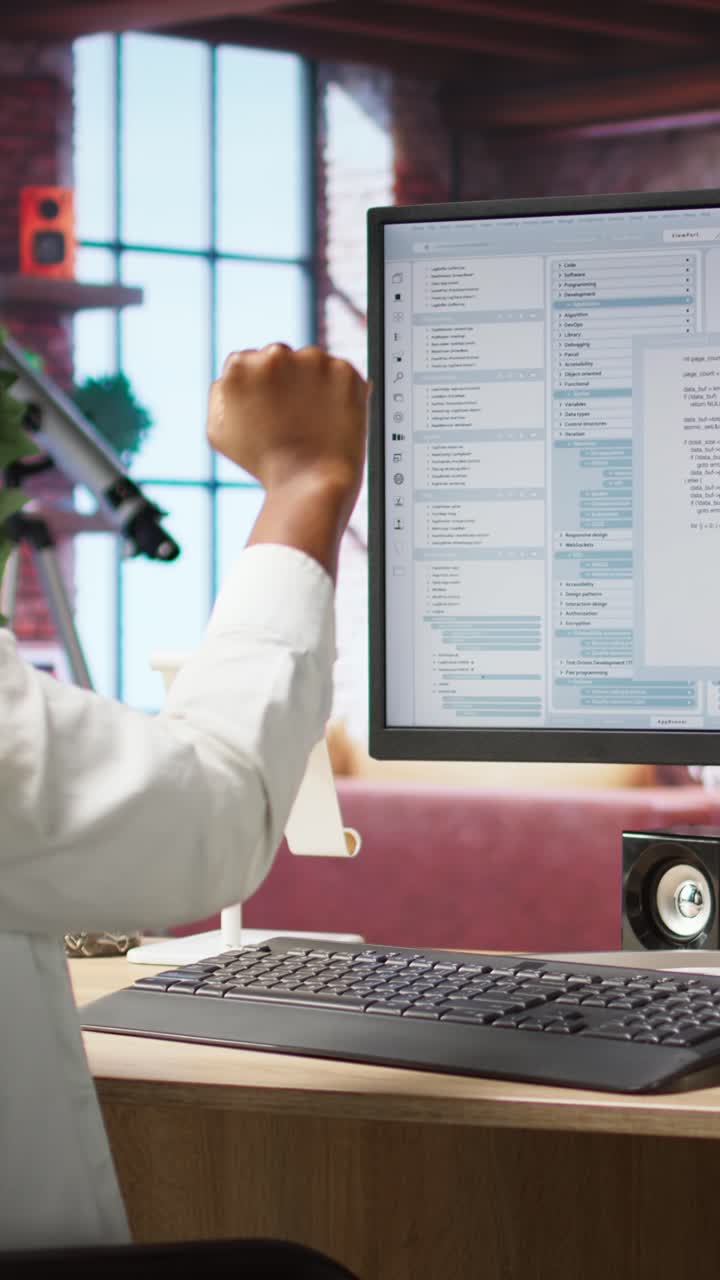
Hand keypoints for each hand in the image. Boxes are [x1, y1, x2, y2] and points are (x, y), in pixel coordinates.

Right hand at [207, 343, 369, 579]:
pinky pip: (342, 376)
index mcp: (239, 365)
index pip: (249, 363)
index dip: (260, 391)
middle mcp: (275, 353)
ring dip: (312, 384)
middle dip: (285, 382)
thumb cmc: (261, 464)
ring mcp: (314, 360)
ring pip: (311, 364)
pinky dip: (340, 393)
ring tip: (313, 422)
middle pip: (279, 358)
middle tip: (292, 419)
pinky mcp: (345, 372)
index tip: (269, 413)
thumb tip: (236, 373)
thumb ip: (221, 392)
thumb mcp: (219, 431)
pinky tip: (333, 419)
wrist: (309, 485)